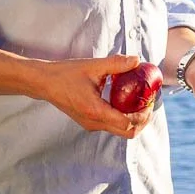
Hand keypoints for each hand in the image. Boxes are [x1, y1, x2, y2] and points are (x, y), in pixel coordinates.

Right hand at [39, 53, 154, 138]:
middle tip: (149, 103)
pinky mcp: (89, 122)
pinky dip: (124, 117)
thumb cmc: (65, 74)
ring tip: (140, 101)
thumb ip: (116, 64)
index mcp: (95, 111)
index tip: (150, 100)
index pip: (127, 124)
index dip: (143, 115)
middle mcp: (94, 122)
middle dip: (143, 120)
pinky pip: (112, 125)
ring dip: (134, 119)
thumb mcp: (93, 66)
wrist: (44, 83)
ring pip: (120, 131)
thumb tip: (137, 60)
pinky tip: (126, 101)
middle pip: (128, 133)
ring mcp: (91, 124)